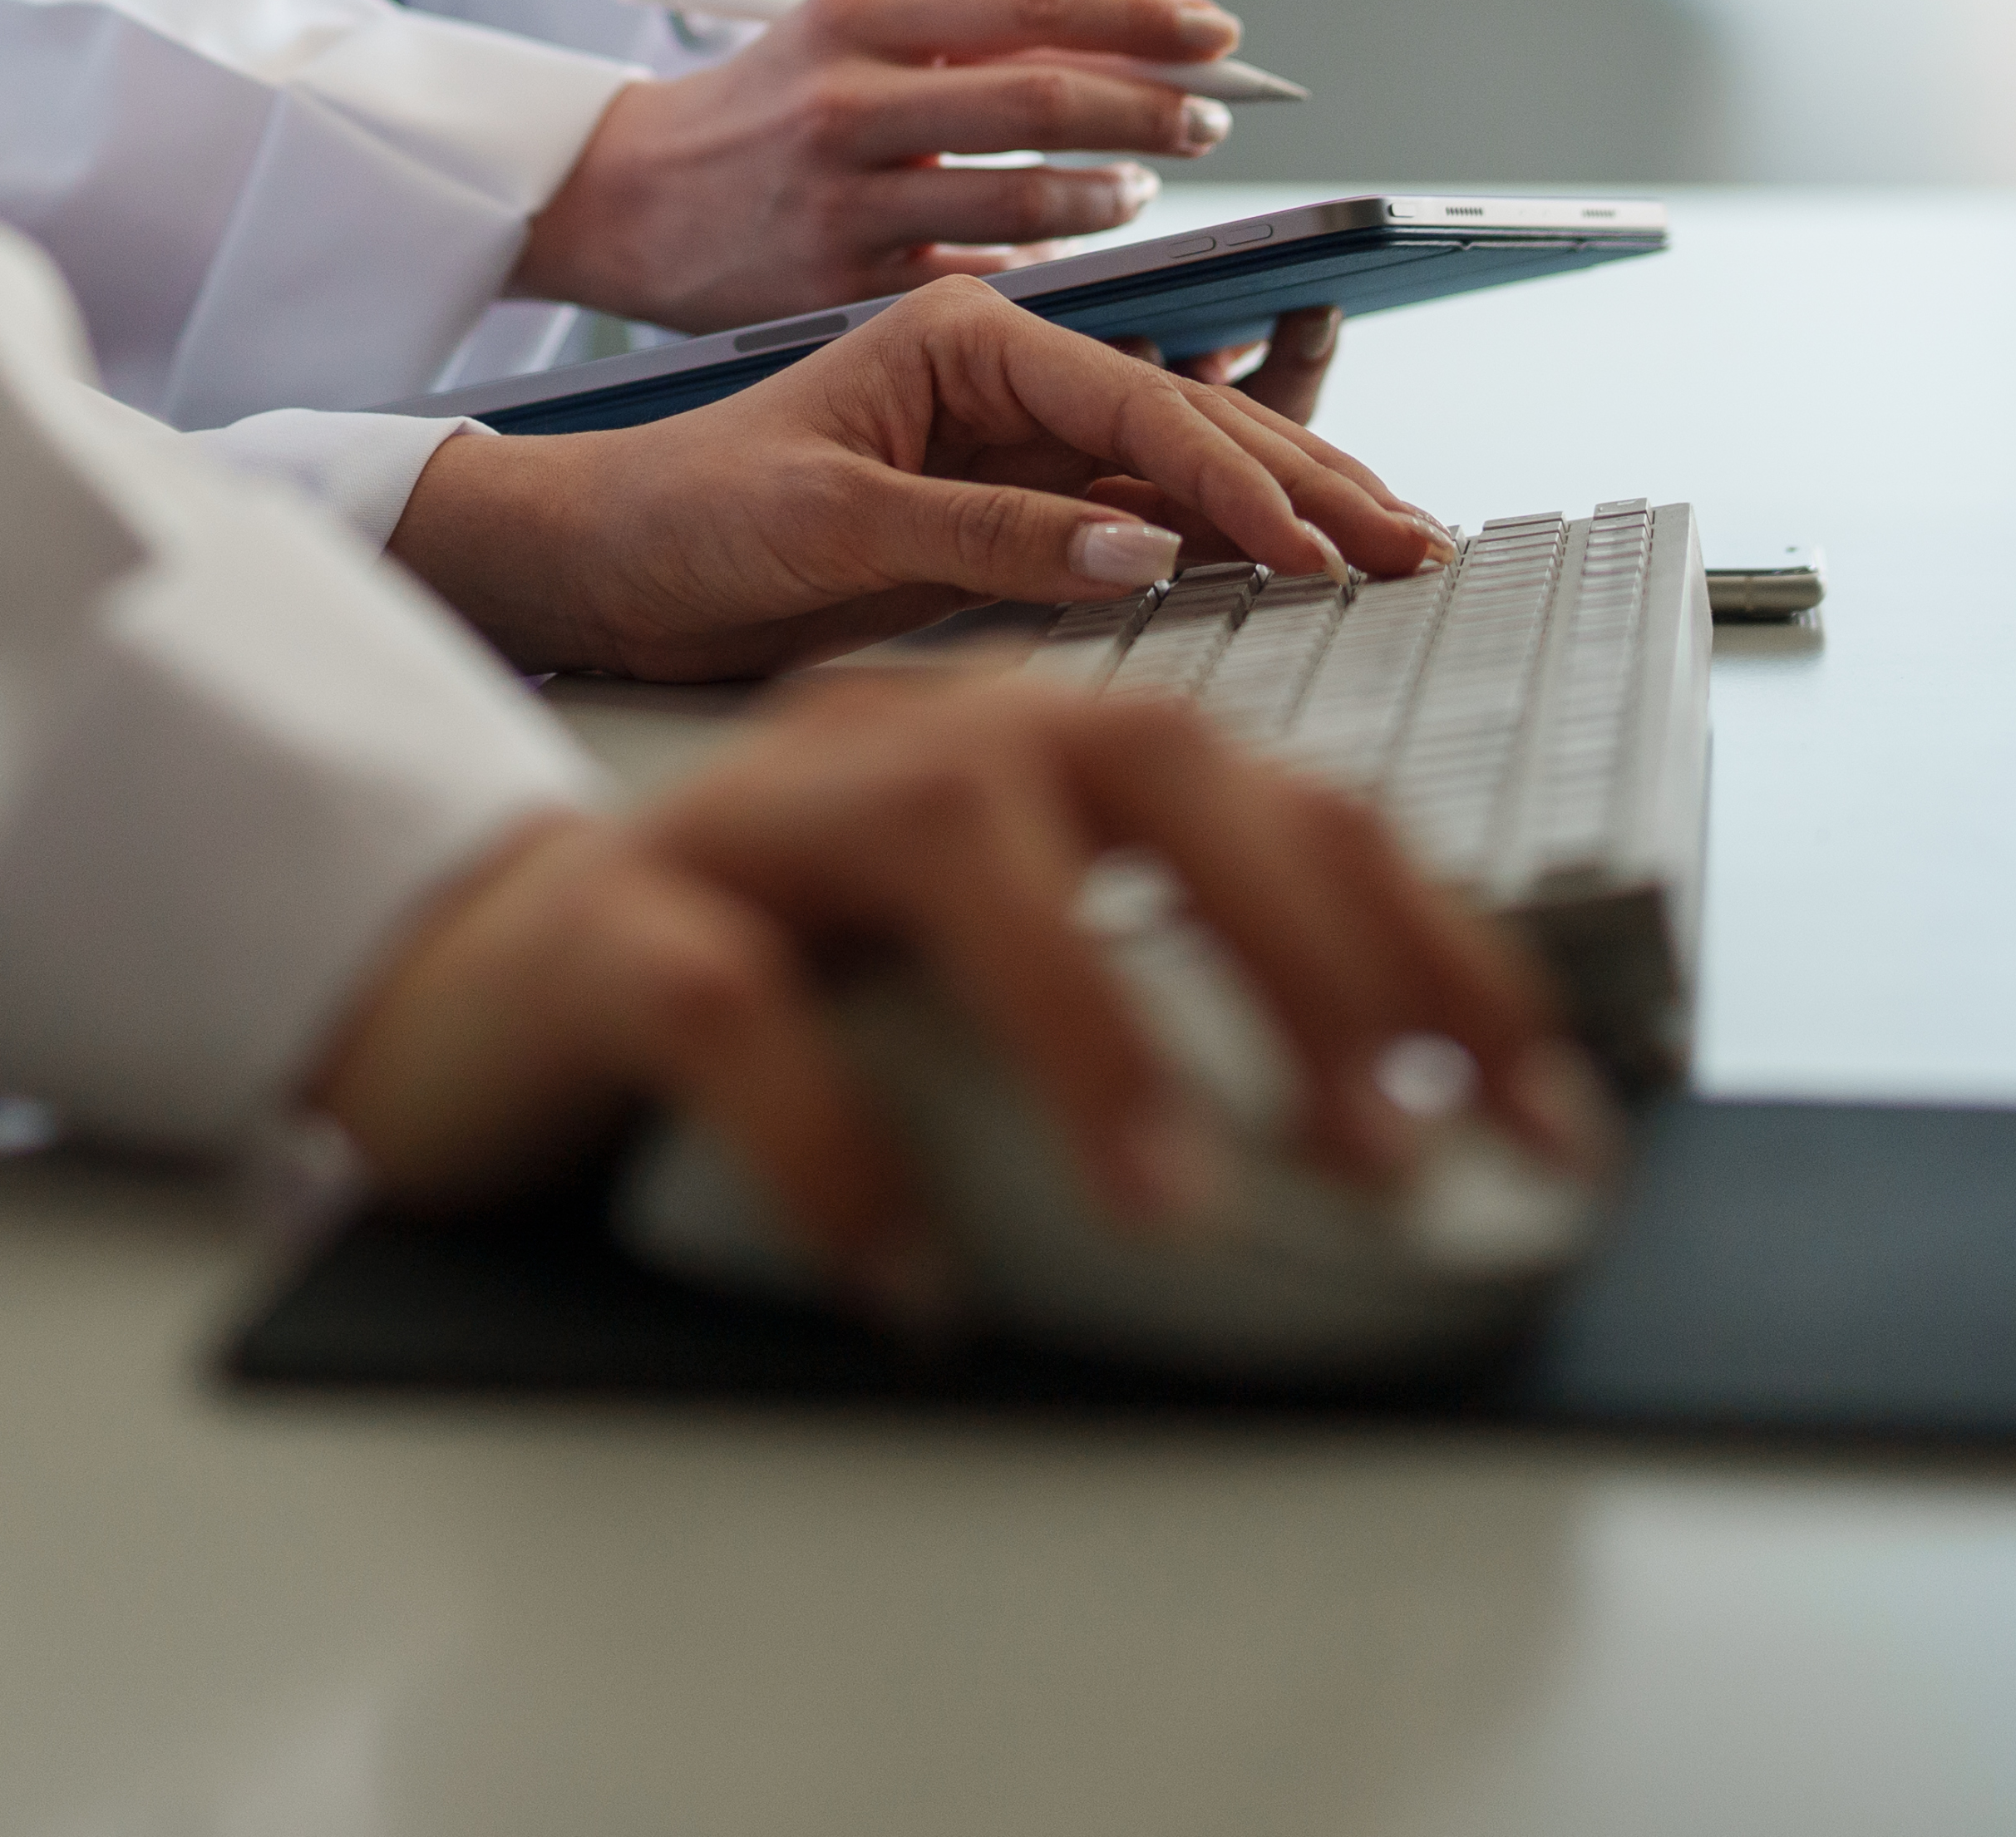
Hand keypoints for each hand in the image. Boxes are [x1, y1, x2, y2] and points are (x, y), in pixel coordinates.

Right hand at [307, 669, 1607, 1306]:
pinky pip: (730, 1008)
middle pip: (1149, 761)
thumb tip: (1403, 1137)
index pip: (1282, 795)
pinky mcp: (612, 931)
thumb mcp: (986, 982)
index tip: (1548, 1113)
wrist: (468, 981)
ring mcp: (755, 817)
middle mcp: (908, 738)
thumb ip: (1157, 1002)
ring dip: (1089, 1017)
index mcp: (1027, 741)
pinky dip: (829, 1140)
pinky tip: (913, 1277)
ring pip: (951, 842)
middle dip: (1309, 947)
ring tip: (1179, 1202)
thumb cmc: (771, 986)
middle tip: (1411, 1144)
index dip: (1433, 944)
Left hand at [382, 272, 1440, 682]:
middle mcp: (1005, 376)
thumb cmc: (686, 517)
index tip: (1308, 546)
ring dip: (1290, 506)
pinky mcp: (1011, 513)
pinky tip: (1301, 545)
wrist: (605, 566)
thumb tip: (1144, 547)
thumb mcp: (828, 526)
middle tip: (1413, 538)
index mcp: (965, 336)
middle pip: (1188, 418)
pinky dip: (1227, 539)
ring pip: (1183, 468)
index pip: (1135, 404)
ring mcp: (1015, 447)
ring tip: (1393, 540)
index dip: (1232, 480)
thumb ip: (988, 536)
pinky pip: (1142, 516)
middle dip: (1307, 479)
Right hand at [514, 0, 1249, 331]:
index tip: (1216, 32)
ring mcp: (841, 204)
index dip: (1141, 14)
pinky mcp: (837, 292)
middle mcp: (846, 103)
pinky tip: (1069, 256)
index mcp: (854, 14)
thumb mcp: (846, 38)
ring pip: (1025, 205)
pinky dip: (1041, 270)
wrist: (623, 199)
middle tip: (1211, 116)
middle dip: (1153, 110)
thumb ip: (970, 39)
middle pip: (1045, 100)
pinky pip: (977, 284)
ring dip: (1109, 196)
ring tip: (1137, 186)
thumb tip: (1134, 47)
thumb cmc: (765, 106)